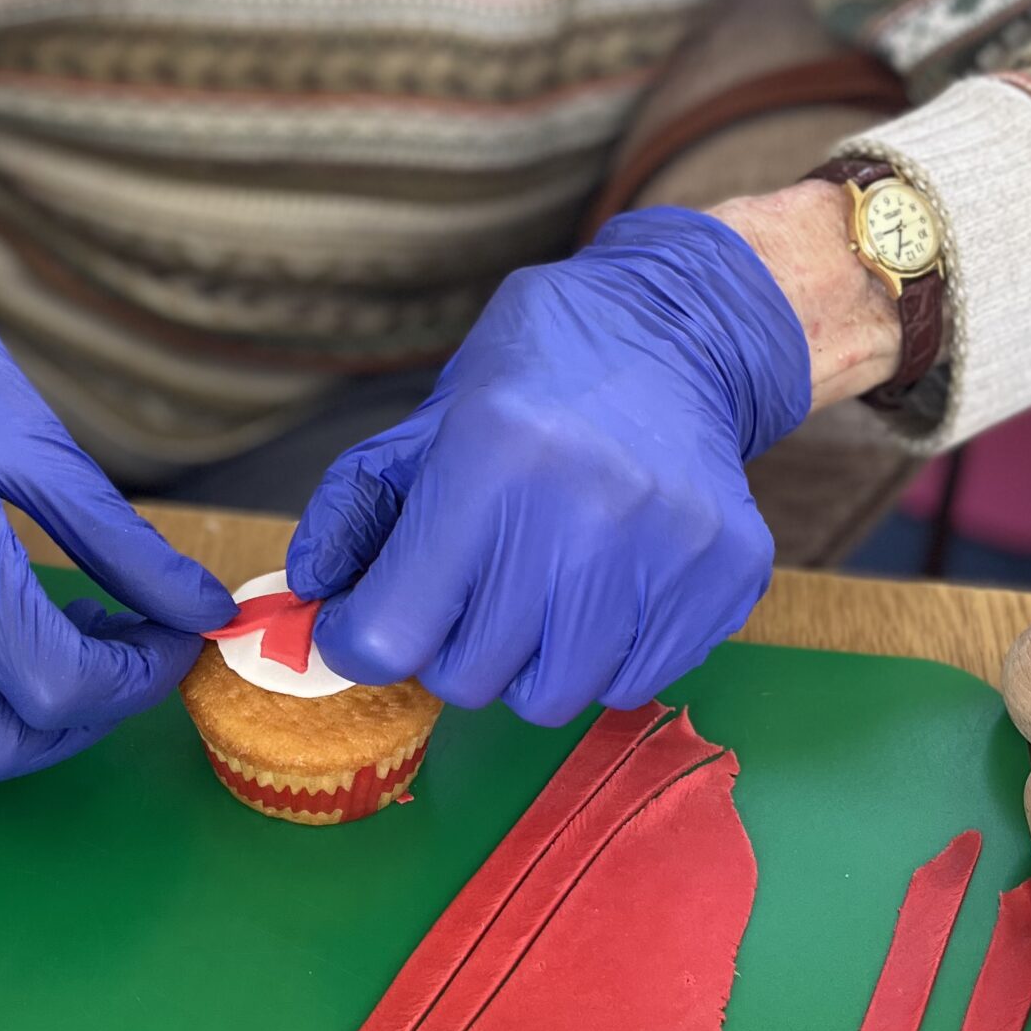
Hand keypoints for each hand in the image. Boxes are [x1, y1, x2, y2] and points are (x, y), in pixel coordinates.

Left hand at [286, 207, 811, 724]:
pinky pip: (636, 683)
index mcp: (492, 455)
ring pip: (556, 696)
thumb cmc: (537, 376)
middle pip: (471, 677)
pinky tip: (602, 591)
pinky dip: (604, 658)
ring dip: (528, 663)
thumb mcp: (429, 419)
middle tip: (467, 595)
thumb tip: (304, 598)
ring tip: (537, 595)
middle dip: (448, 650)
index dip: (361, 641)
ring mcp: (665, 548)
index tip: (367, 626)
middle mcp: (584, 507)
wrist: (677, 334)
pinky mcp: (726, 576)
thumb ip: (357, 507)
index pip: (394, 631)